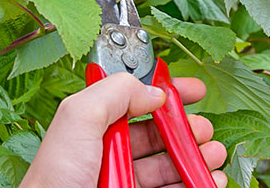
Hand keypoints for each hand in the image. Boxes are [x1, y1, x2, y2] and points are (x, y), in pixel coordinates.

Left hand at [21, 73, 227, 187]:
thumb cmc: (55, 183)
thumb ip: (113, 93)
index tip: (191, 90)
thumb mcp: (76, 121)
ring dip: (197, 156)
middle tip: (204, 129)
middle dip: (187, 128)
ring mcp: (124, 183)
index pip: (133, 101)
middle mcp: (108, 156)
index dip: (164, 92)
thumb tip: (152, 90)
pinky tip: (208, 180)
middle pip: (157, 135)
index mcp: (92, 129)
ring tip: (214, 155)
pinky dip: (196, 183)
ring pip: (170, 165)